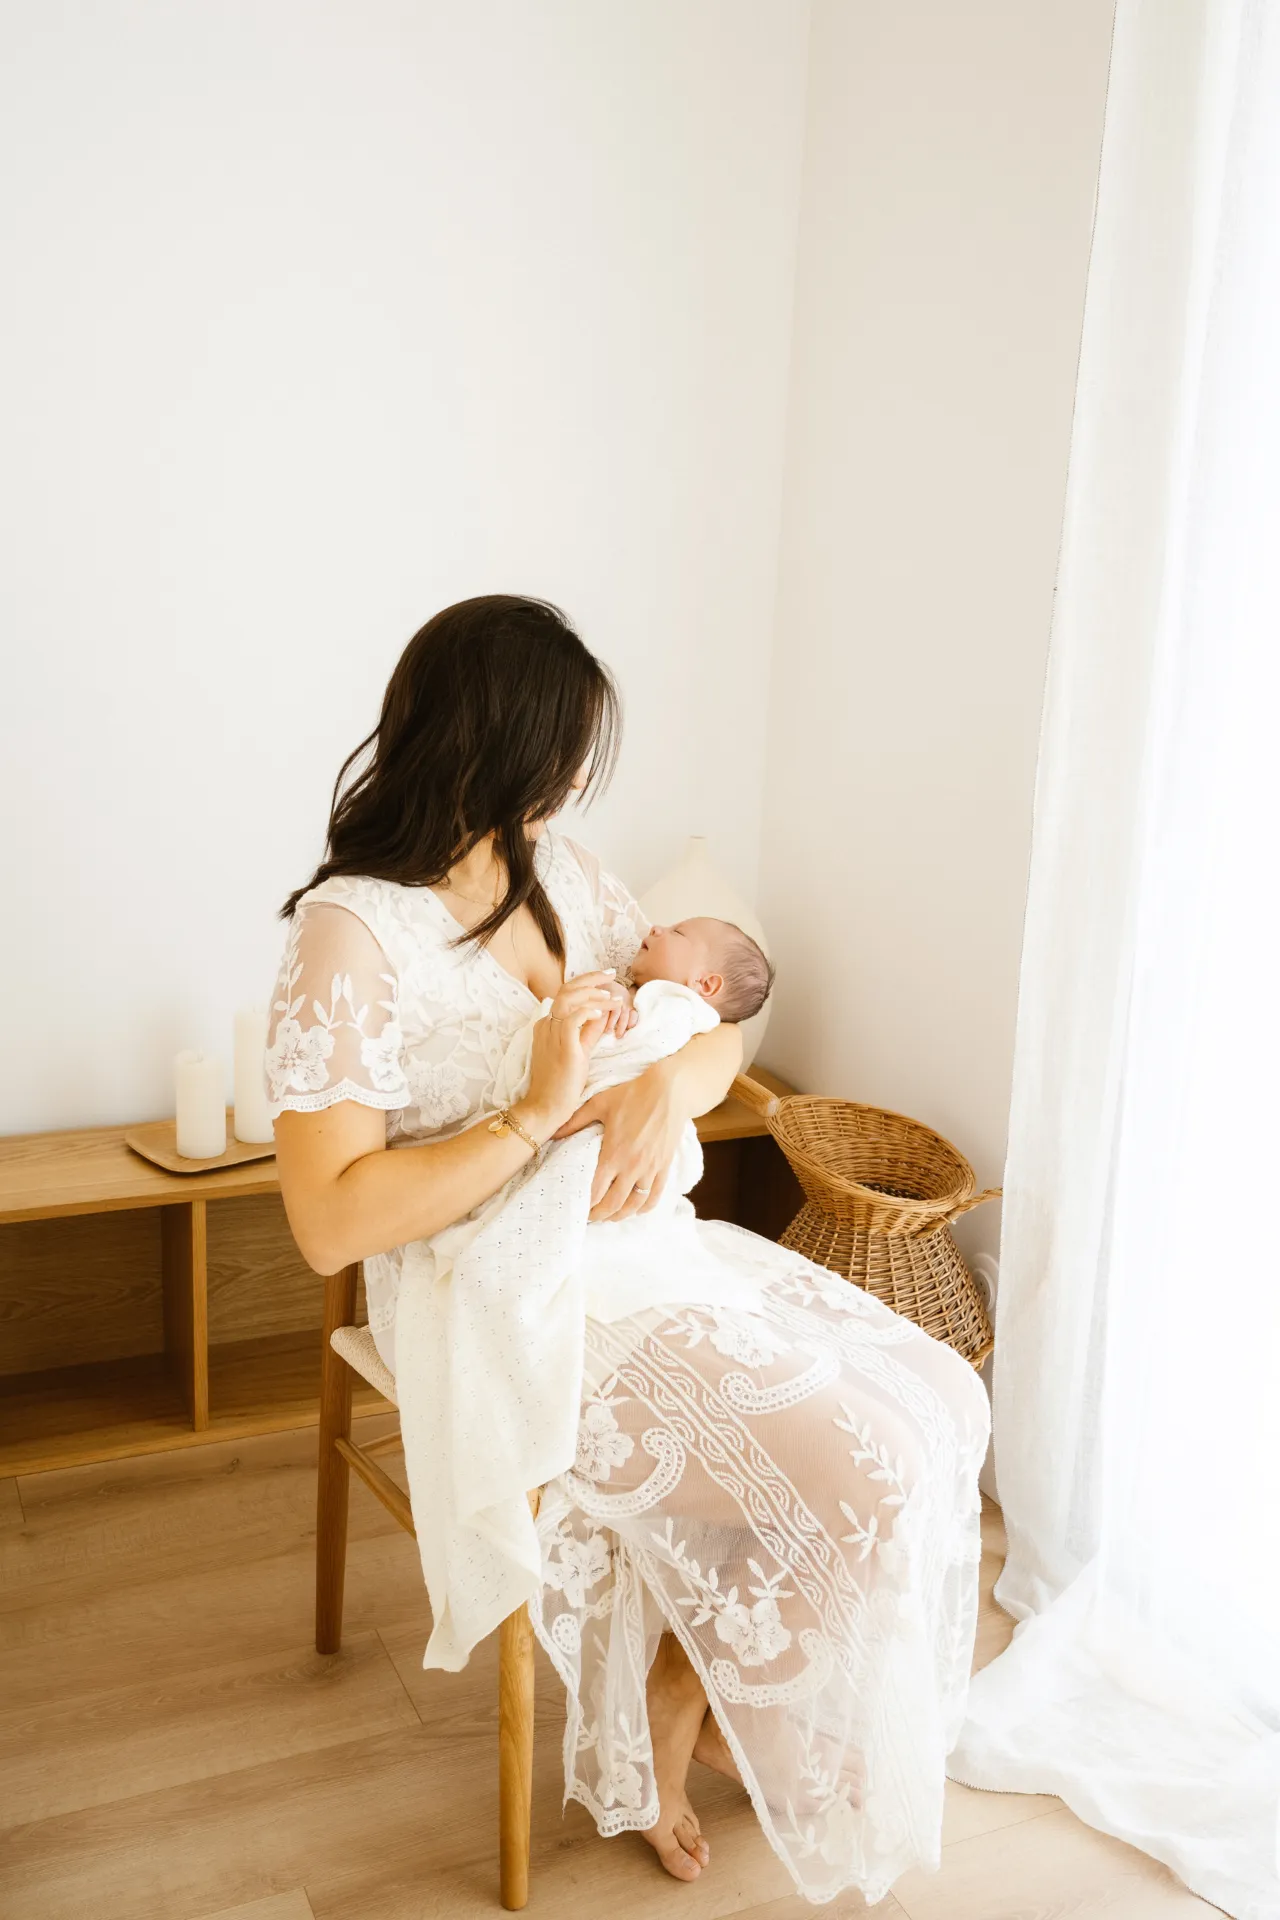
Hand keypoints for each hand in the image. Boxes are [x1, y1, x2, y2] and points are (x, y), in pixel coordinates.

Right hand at [521, 973, 619, 1135]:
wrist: (546, 1106)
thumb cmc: (561, 1083)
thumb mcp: (578, 1051)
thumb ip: (588, 1032)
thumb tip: (603, 1016)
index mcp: (546, 1025)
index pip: (565, 994)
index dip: (586, 984)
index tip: (604, 981)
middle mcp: (546, 1025)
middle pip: (566, 989)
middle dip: (591, 978)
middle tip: (611, 974)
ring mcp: (551, 1034)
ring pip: (569, 999)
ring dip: (593, 994)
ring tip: (611, 997)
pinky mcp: (561, 1045)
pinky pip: (573, 1018)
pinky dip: (589, 1011)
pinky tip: (602, 1014)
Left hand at [554, 1059, 686, 1221]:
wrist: (669, 1091)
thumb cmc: (632, 1094)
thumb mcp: (599, 1104)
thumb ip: (575, 1121)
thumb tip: (552, 1133)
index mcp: (613, 1153)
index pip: (595, 1191)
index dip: (585, 1205)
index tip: (577, 1208)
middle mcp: (632, 1166)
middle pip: (613, 1203)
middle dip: (599, 1214)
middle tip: (590, 1217)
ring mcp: (650, 1169)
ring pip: (634, 1205)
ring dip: (621, 1215)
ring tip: (610, 1216)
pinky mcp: (664, 1166)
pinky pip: (655, 1196)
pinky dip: (644, 1208)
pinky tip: (635, 1210)